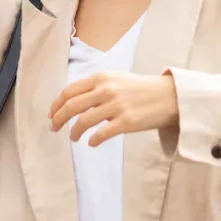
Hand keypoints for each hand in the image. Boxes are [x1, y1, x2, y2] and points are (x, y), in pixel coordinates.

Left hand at [48, 71, 179, 146]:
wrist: (169, 96)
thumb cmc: (140, 89)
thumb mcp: (116, 79)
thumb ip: (96, 87)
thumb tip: (72, 102)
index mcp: (101, 77)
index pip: (69, 91)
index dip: (56, 105)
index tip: (51, 115)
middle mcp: (106, 89)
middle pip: (71, 106)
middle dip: (58, 119)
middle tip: (54, 128)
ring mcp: (116, 105)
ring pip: (83, 121)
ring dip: (74, 132)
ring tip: (74, 137)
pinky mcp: (127, 121)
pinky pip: (101, 134)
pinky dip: (92, 140)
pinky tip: (91, 142)